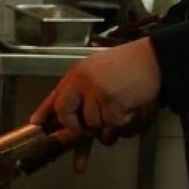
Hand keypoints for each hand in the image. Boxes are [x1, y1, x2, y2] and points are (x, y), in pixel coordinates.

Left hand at [32, 38, 160, 171]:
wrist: (154, 58)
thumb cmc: (130, 65)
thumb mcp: (100, 71)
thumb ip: (85, 91)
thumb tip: (79, 120)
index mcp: (78, 73)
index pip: (56, 95)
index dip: (45, 111)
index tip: (35, 123)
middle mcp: (82, 80)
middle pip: (65, 112)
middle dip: (74, 127)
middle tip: (87, 131)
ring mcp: (96, 90)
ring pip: (92, 123)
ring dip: (107, 121)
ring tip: (121, 104)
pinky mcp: (111, 100)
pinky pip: (111, 124)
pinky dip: (123, 120)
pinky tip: (130, 105)